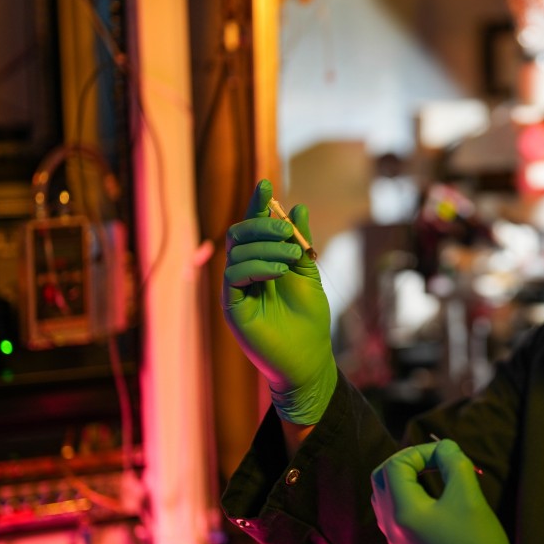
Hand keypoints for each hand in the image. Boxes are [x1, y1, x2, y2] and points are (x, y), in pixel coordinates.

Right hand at [222, 179, 336, 424]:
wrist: (309, 358)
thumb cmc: (309, 320)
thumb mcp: (309, 274)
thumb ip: (301, 244)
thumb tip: (299, 207)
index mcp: (264, 262)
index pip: (255, 228)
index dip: (258, 206)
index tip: (266, 185)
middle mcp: (246, 273)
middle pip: (239, 233)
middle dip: (262, 225)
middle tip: (287, 233)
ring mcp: (237, 289)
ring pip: (236, 251)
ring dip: (265, 247)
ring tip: (289, 260)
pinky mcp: (233, 306)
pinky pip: (233, 275)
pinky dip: (255, 266)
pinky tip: (276, 272)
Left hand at [371, 440, 513, 543]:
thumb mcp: (469, 497)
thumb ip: (454, 463)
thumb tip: (444, 447)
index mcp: (403, 512)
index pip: (395, 464)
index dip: (420, 451)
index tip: (447, 456)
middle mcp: (392, 528)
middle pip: (382, 478)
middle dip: (407, 462)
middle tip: (434, 460)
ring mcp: (398, 542)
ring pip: (386, 496)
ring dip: (407, 479)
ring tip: (435, 475)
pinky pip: (395, 514)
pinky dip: (410, 497)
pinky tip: (436, 501)